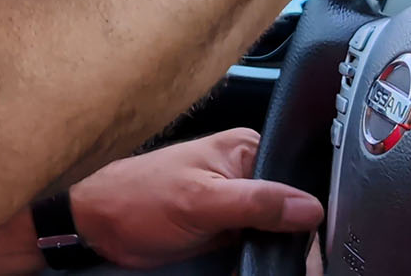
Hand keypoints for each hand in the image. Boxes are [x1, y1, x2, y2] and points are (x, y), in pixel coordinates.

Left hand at [67, 128, 322, 268]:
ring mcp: (236, 199)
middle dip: (292, 232)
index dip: (308, 206)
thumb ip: (257, 202)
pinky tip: (254, 261)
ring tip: (256, 251)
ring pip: (277, 228)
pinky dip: (260, 254)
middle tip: (280, 250)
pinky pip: (258, 242)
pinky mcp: (226, 225)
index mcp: (244, 148)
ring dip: (276, 246)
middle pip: (291, 204)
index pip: (297, 174)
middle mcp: (243, 170)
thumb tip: (308, 206)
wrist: (101, 225)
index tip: (309, 233)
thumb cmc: (137, 199)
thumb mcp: (202, 201)